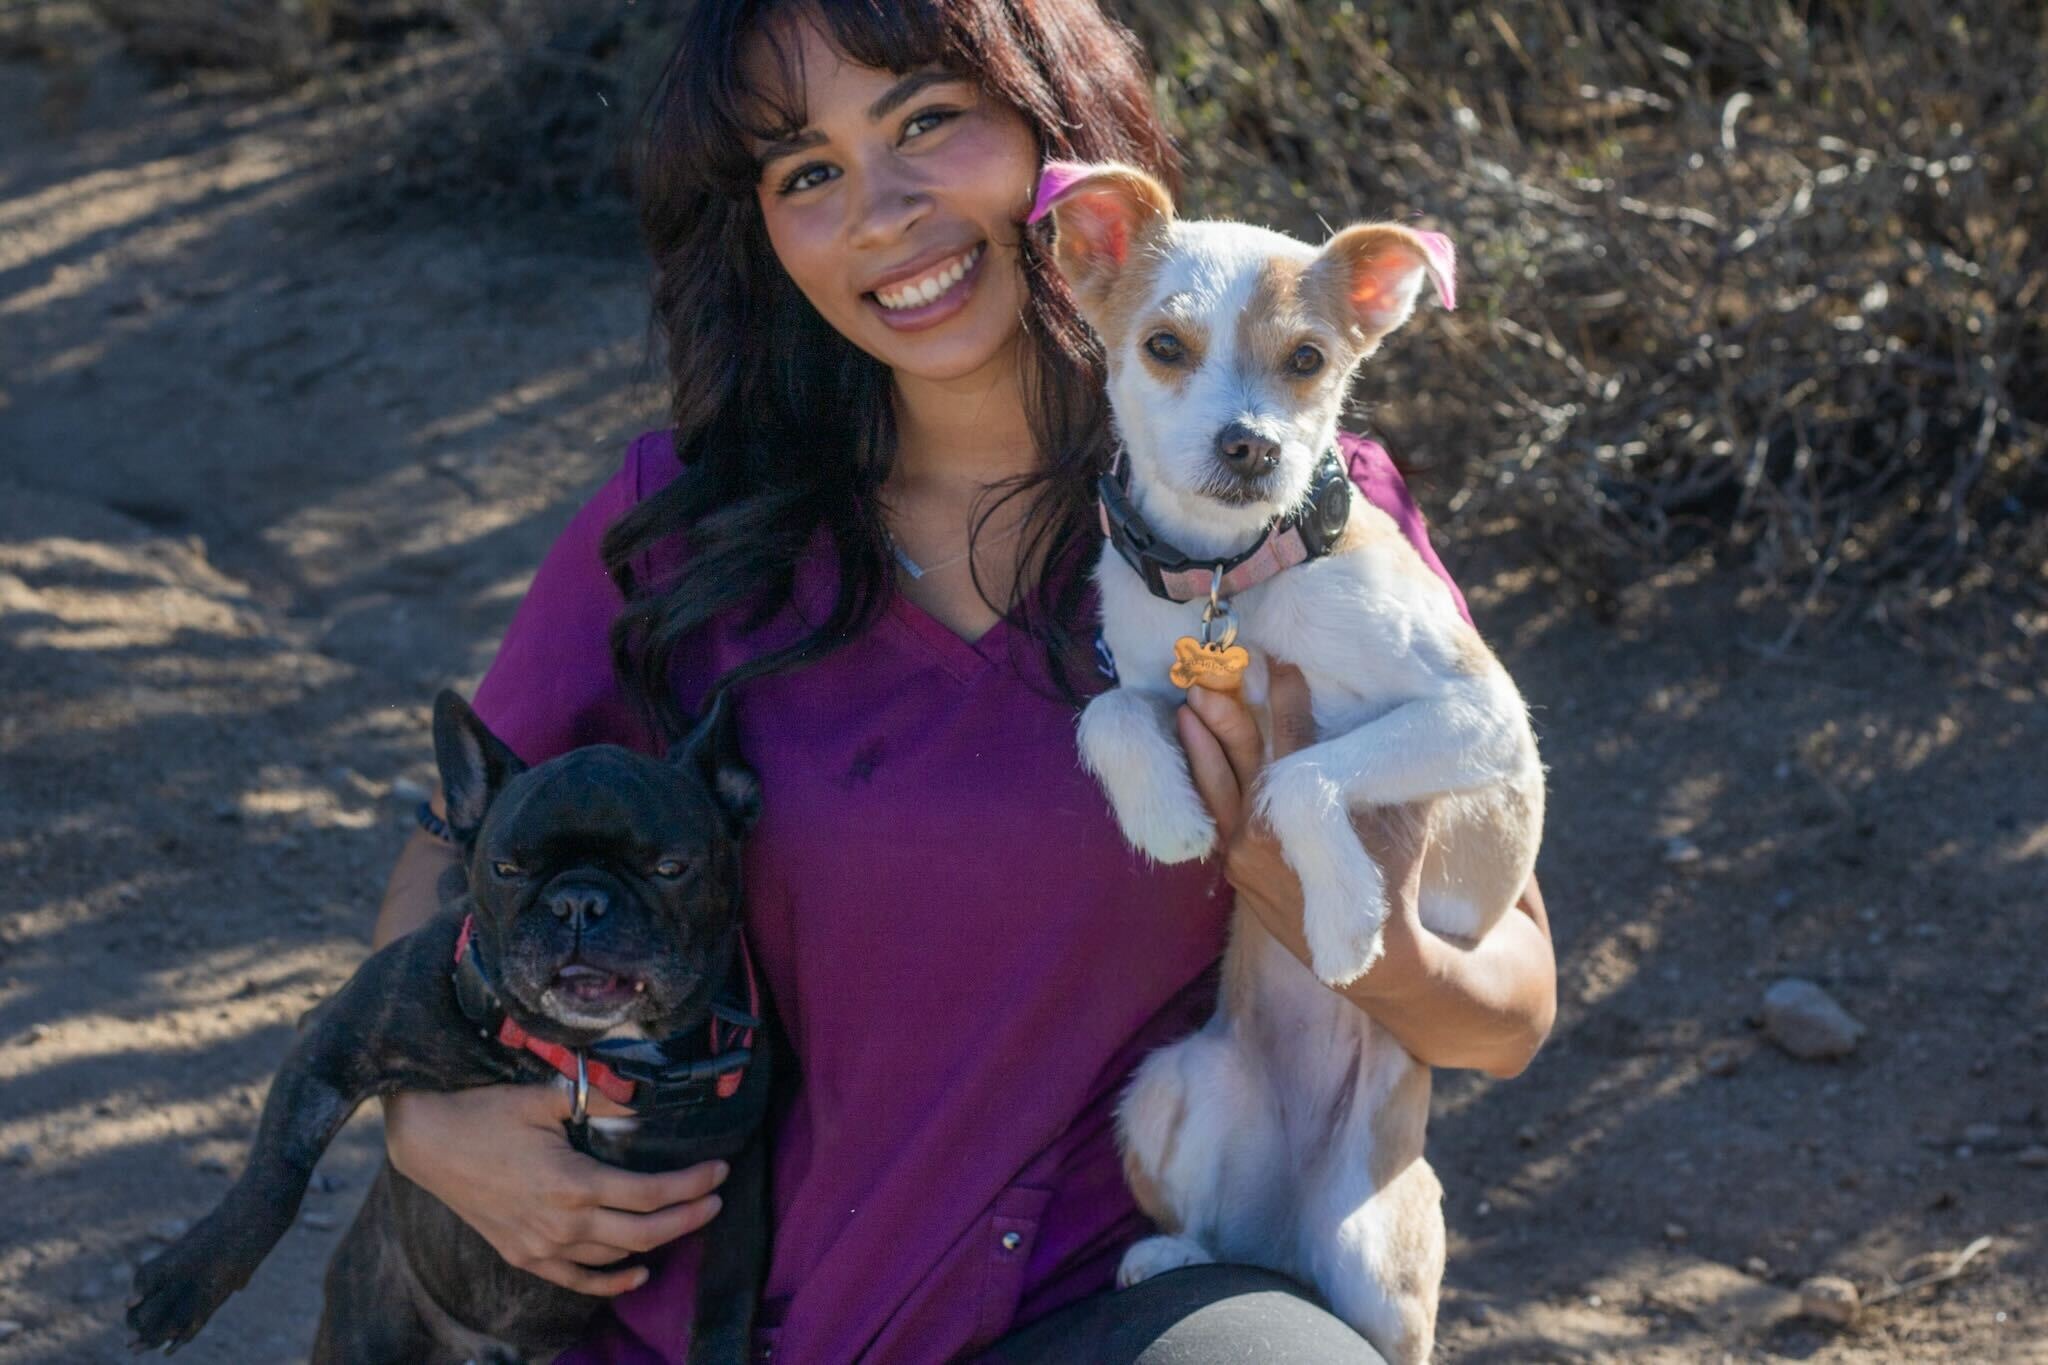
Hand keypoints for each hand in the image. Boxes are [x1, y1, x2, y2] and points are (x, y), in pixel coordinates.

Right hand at [383, 1084, 727, 1294]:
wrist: (428, 1143)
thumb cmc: (485, 1113)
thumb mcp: (545, 1098)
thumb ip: (599, 1100)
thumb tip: (643, 1096)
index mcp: (574, 1182)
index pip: (649, 1193)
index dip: (690, 1185)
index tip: (719, 1171)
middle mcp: (563, 1223)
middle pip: (643, 1232)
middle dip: (688, 1216)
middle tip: (717, 1200)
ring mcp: (542, 1246)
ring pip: (616, 1258)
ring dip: (656, 1242)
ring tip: (685, 1220)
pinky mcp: (524, 1255)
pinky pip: (577, 1280)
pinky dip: (611, 1281)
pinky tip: (637, 1273)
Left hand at [1175, 662, 1432, 1002]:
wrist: (1372, 954)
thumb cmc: (1397, 871)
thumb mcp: (1407, 814)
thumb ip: (1397, 764)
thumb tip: (1408, 704)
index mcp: (1310, 818)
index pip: (1296, 741)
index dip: (1290, 698)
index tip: (1283, 659)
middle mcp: (1269, 837)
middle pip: (1245, 761)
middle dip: (1230, 715)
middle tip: (1216, 673)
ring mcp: (1244, 855)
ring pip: (1218, 788)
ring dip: (1203, 744)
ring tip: (1189, 704)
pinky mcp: (1233, 868)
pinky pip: (1213, 816)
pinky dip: (1203, 782)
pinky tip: (1191, 749)